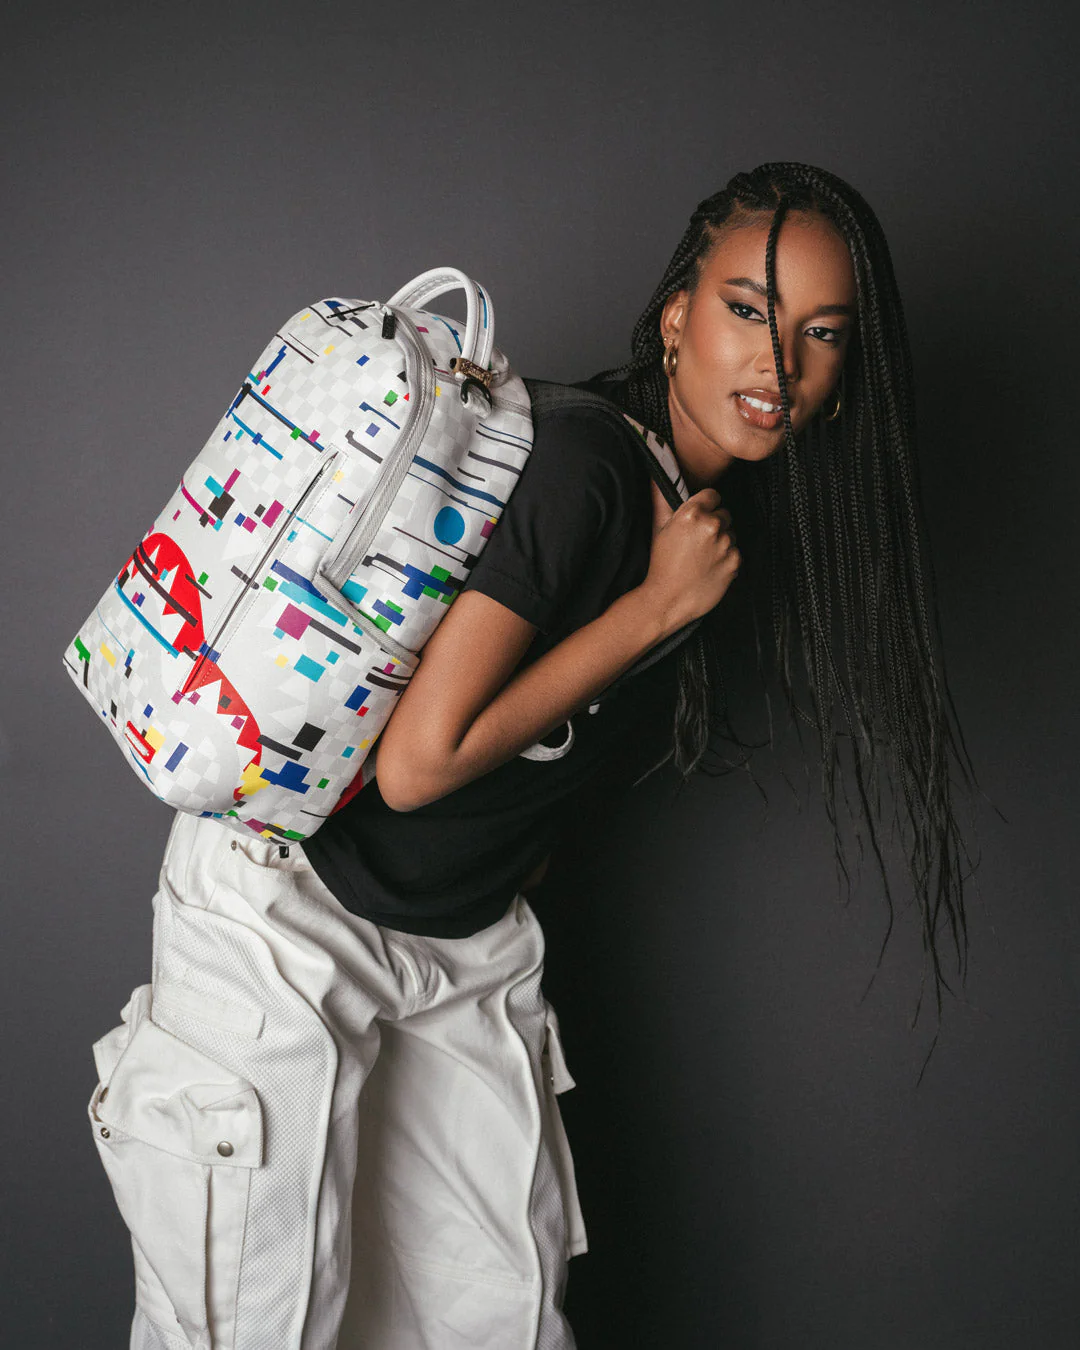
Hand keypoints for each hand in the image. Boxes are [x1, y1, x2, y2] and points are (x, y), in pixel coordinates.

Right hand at [642, 480, 740, 630]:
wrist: (668, 600)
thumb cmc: (661, 564)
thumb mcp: (658, 528)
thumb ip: (661, 499)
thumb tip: (656, 476)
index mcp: (692, 513)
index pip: (713, 495)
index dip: (706, 506)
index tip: (699, 518)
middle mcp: (712, 525)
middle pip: (724, 514)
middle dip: (714, 524)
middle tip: (697, 542)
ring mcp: (726, 544)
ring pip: (731, 534)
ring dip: (721, 542)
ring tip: (702, 557)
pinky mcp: (735, 562)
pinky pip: (736, 553)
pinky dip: (727, 560)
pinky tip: (710, 568)